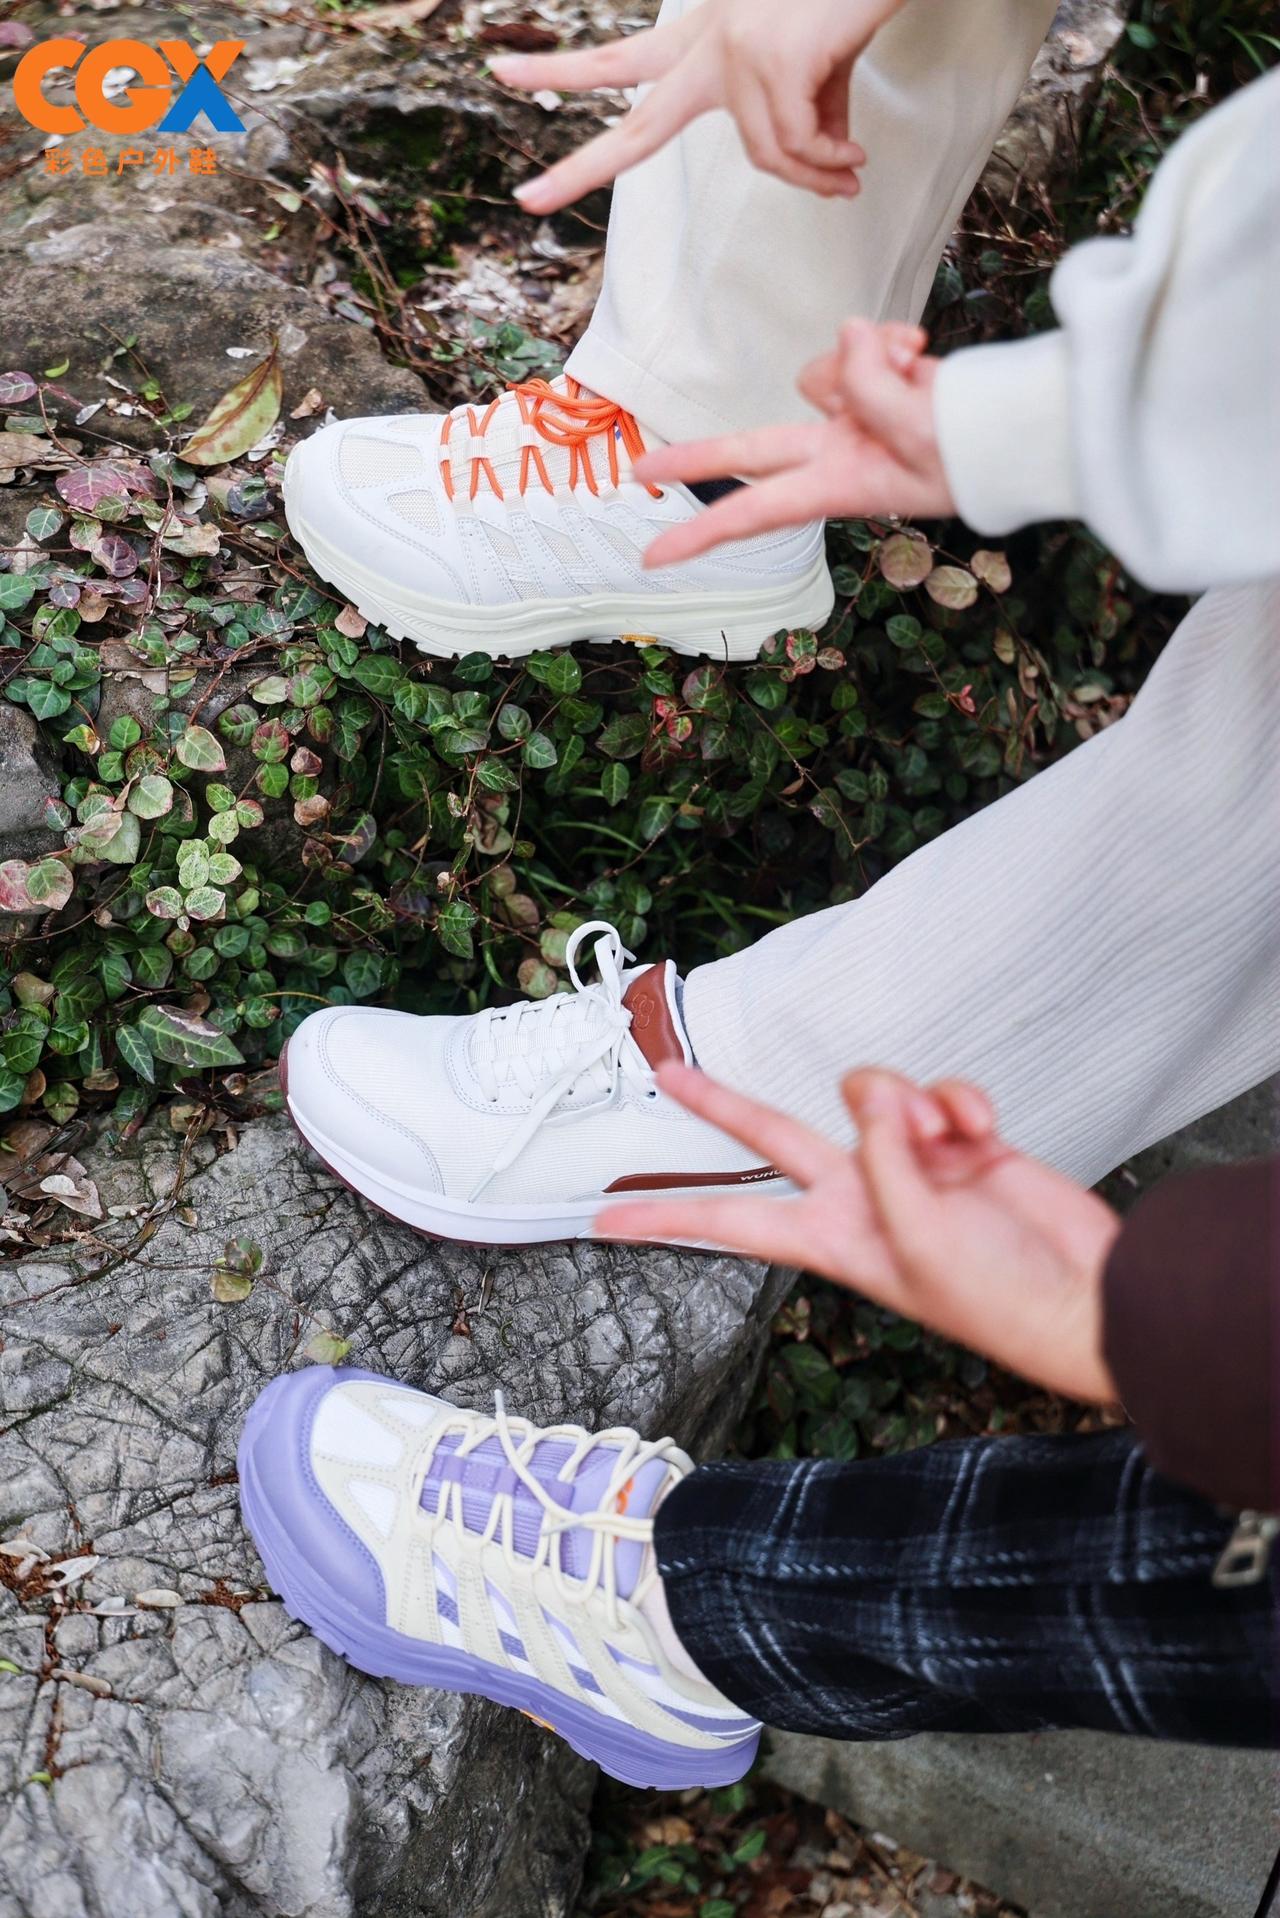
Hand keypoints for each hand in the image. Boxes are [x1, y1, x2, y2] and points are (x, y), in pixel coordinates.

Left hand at [492, 0, 906, 211]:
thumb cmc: (847, 8)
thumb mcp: (817, 77)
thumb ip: (802, 126)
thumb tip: (826, 177)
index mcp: (702, 36)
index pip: (621, 62)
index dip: (565, 73)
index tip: (503, 73)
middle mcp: (708, 42)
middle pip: (635, 123)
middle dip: (577, 167)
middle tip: (525, 201)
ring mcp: (736, 51)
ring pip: (767, 156)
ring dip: (814, 175)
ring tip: (850, 173)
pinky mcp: (773, 60)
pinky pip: (795, 146)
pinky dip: (829, 163)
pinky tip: (856, 161)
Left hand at [597, 1063, 1121, 1404]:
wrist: (1087, 1293)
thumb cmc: (997, 1295)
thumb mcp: (916, 1239)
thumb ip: (881, 1157)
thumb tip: (871, 1092)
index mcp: (832, 1237)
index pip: (727, 1221)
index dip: (664, 1217)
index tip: (602, 1219)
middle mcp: (859, 1195)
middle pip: (771, 1136)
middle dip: (720, 1103)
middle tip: (668, 1068)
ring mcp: (908, 1165)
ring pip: (874, 1094)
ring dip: (908, 1104)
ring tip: (948, 1143)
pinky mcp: (959, 1140)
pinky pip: (942, 1094)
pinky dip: (962, 1105)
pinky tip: (985, 1134)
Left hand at [632, 318, 954, 565]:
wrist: (1014, 426)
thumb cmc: (971, 450)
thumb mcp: (918, 428)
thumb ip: (868, 383)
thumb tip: (848, 334)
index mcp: (836, 486)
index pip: (754, 510)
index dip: (701, 533)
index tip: (652, 559)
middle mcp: (832, 455)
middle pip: (749, 450)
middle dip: (697, 458)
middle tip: (637, 471)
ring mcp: (850, 417)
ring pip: (820, 371)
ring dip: (867, 363)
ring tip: (918, 371)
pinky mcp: (870, 383)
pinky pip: (858, 344)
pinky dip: (891, 345)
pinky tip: (923, 354)